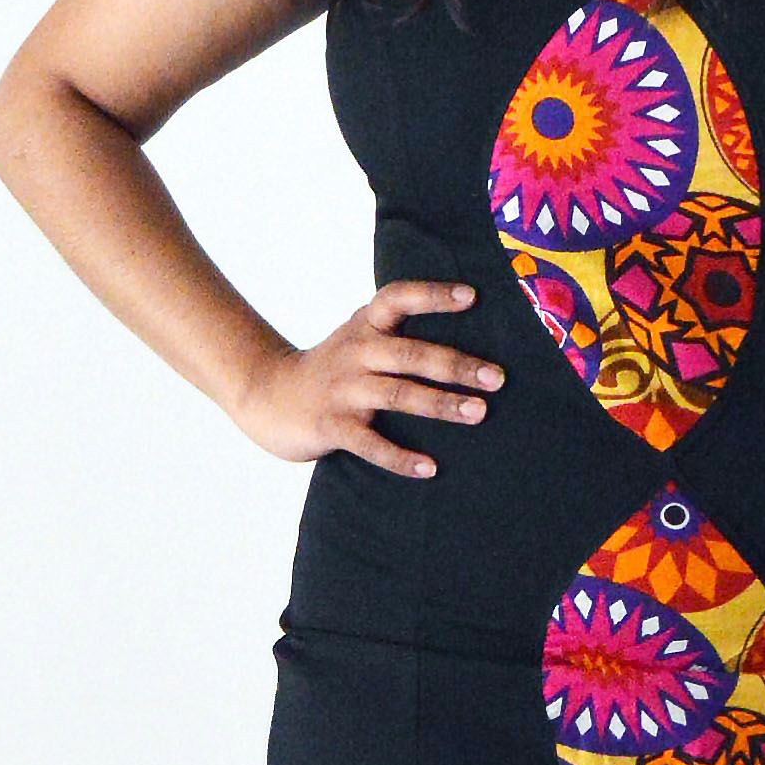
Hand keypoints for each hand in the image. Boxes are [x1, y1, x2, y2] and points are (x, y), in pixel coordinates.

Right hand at [234, 280, 503, 475]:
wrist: (266, 394)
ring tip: (478, 413)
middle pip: (411, 354)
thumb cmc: (332, 368)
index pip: (398, 299)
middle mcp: (356, 352)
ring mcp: (343, 390)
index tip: (472, 297)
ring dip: (441, 404)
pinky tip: (429, 468)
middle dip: (456, 365)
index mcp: (365, 325)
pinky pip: (371, 444)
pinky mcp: (331, 426)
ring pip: (398, 396)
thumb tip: (466, 341)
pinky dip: (401, 458)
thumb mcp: (358, 337)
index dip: (433, 296)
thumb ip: (398, 333)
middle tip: (498, 377)